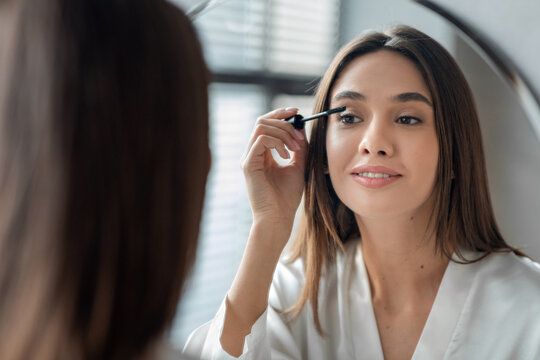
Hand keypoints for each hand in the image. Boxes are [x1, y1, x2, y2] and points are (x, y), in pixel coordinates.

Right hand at [241, 107, 306, 228]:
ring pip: (261, 127)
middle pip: (262, 121)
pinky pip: (260, 140)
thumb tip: (300, 126)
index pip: (266, 124)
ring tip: (294, 148)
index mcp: (262, 153)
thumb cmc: (287, 197)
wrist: (279, 218)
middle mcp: (252, 153)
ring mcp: (248, 158)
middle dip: (283, 122)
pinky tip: (286, 155)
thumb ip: (299, 146)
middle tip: (298, 135)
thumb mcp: (298, 166)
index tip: (296, 112)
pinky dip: (277, 143)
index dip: (280, 114)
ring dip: (282, 132)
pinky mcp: (248, 165)